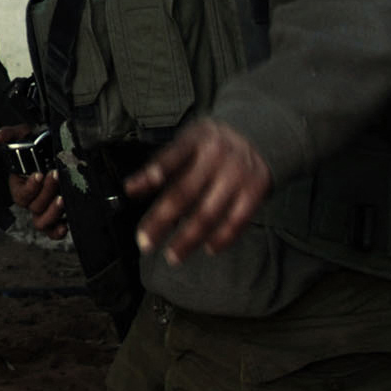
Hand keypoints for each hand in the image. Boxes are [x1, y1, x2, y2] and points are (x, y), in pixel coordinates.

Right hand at [0, 125, 65, 238]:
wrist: (57, 146)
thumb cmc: (38, 142)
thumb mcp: (23, 134)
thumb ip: (8, 134)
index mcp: (20, 185)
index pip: (20, 194)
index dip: (29, 188)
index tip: (38, 174)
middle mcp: (31, 199)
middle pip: (34, 207)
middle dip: (46, 193)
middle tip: (55, 176)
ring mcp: (44, 208)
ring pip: (41, 221)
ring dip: (52, 212)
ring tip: (62, 199)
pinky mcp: (59, 214)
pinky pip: (53, 230)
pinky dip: (57, 231)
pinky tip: (65, 226)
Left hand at [124, 117, 270, 263]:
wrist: (259, 134)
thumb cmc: (211, 144)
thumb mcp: (187, 142)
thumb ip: (162, 165)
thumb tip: (131, 190)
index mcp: (195, 140)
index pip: (171, 157)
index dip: (154, 173)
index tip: (131, 190)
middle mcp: (216, 157)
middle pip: (184, 192)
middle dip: (161, 219)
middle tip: (145, 242)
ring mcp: (237, 175)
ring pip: (209, 213)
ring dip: (189, 238)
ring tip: (173, 256)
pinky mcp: (256, 191)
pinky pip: (237, 220)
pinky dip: (223, 237)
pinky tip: (209, 248)